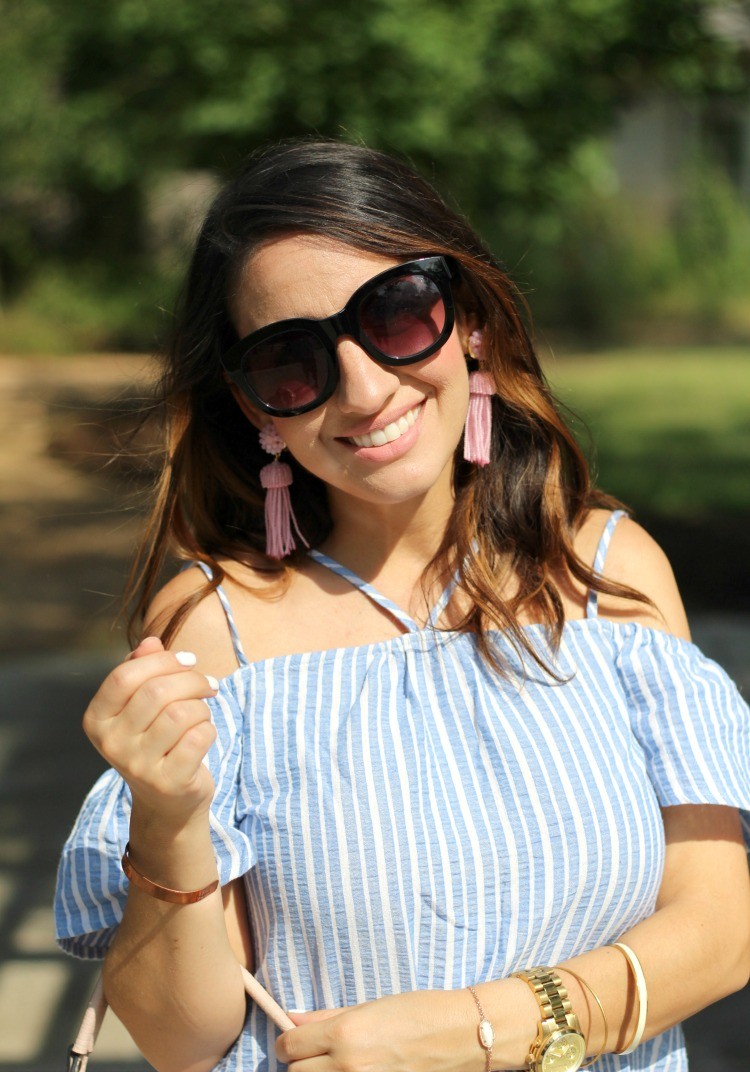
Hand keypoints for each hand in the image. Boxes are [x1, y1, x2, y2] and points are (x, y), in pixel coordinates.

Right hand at [83, 636, 218, 824]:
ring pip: (182, 713)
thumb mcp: (142, 704)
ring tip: (203, 713)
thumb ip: (143, 669)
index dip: (162, 661)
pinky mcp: (167, 782)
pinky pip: (198, 736)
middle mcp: (111, 744)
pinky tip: (204, 734)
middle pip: (157, 691)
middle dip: (192, 680)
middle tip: (209, 685)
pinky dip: (209, 728)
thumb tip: (151, 641)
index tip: (189, 660)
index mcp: (96, 719)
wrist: (167, 801)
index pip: (124, 676)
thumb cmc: (156, 740)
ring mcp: (137, 766)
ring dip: (202, 707)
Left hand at [276, 989, 478, 1071]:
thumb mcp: (370, 1006)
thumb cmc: (419, 1012)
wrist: (462, 1037)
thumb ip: (327, 1017)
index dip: (288, 1043)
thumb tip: (292, 1020)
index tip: (294, 1041)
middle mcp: (348, 1065)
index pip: (289, 1046)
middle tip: (316, 1054)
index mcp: (344, 1033)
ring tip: (339, 1064)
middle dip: (301, 1063)